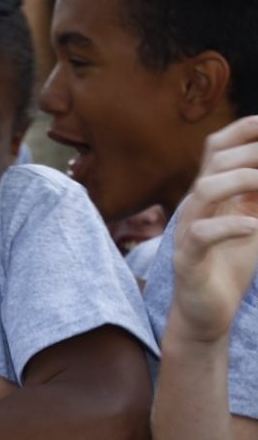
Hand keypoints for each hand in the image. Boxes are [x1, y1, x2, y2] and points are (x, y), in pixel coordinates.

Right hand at [167, 114, 257, 344]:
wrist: (205, 310)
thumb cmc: (231, 263)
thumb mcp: (256, 220)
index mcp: (211, 192)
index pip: (217, 146)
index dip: (245, 128)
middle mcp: (196, 205)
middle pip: (216, 159)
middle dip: (254, 152)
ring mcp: (188, 229)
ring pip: (205, 189)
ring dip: (242, 180)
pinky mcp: (189, 258)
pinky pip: (204, 233)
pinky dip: (232, 226)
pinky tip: (255, 228)